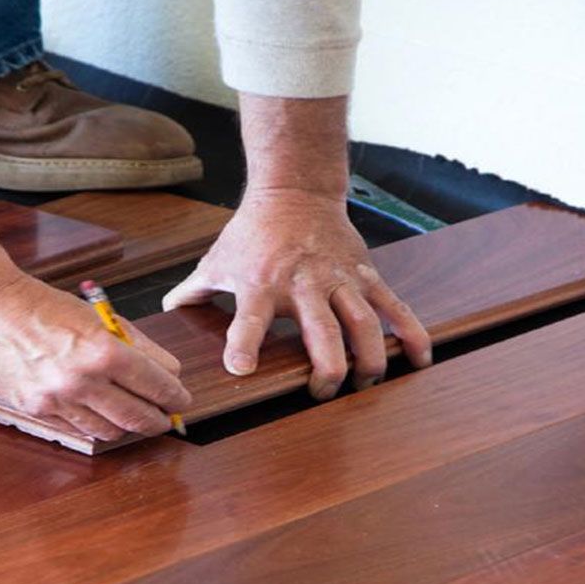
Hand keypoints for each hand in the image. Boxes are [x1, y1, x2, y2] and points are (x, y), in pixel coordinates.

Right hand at [0, 229, 188, 438]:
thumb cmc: (42, 306)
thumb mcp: (98, 317)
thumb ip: (137, 345)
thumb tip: (168, 372)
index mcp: (104, 351)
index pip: (158, 385)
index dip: (176, 397)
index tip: (181, 400)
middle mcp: (83, 380)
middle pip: (139, 417)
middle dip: (159, 420)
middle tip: (166, 418)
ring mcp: (59, 400)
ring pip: (110, 431)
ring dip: (126, 425)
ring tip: (130, 414)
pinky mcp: (38, 410)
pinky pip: (78, 429)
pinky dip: (94, 423)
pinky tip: (98, 412)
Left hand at [163, 187, 430, 398]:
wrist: (295, 189)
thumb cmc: (252, 232)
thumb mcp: (217, 259)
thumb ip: (192, 291)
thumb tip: (165, 314)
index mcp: (261, 284)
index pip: (250, 318)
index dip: (244, 343)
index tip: (240, 369)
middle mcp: (303, 284)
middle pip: (321, 332)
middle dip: (326, 369)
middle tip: (322, 394)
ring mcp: (339, 280)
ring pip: (363, 324)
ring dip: (370, 359)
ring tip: (369, 385)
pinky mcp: (365, 274)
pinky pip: (393, 307)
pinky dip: (411, 334)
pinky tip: (419, 360)